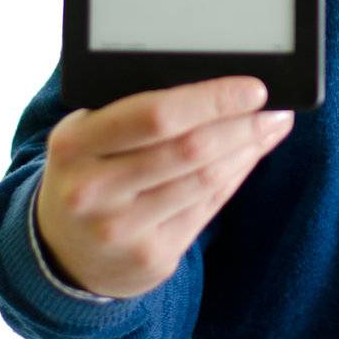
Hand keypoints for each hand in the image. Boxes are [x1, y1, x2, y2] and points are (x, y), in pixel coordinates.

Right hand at [34, 76, 292, 298]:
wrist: (63, 253)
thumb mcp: (90, 136)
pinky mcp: (150, 257)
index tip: (253, 87)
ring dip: (247, 149)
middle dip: (242, 125)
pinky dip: (235, 176)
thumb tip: (217, 81)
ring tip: (272, 126)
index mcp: (73, 144)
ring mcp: (121, 230)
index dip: (211, 100)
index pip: (154, 115)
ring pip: (205, 180)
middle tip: (276, 108)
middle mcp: (92, 190)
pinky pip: (208, 208)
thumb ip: (135, 110)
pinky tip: (249, 156)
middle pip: (189, 150)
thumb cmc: (90, 171)